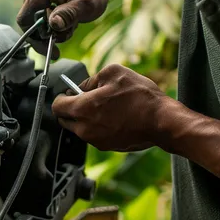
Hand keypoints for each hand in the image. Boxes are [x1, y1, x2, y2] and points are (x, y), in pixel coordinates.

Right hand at [16, 0, 111, 56]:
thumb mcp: (86, 5)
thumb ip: (69, 14)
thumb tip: (53, 24)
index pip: (24, 20)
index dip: (34, 37)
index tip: (50, 48)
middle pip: (28, 23)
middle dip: (46, 35)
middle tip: (66, 36)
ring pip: (34, 23)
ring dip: (51, 32)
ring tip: (70, 27)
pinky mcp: (39, 0)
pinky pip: (38, 20)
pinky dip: (51, 27)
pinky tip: (66, 24)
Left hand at [51, 64, 169, 151]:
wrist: (162, 122)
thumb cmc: (140, 96)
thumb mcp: (114, 73)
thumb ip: (91, 79)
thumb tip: (83, 87)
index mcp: (82, 109)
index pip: (57, 106)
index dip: (61, 97)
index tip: (68, 93)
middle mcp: (84, 128)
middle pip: (65, 119)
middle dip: (71, 109)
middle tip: (86, 99)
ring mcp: (95, 140)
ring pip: (80, 128)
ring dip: (85, 118)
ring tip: (105, 107)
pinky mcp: (107, 147)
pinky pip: (94, 135)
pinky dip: (98, 127)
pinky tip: (114, 117)